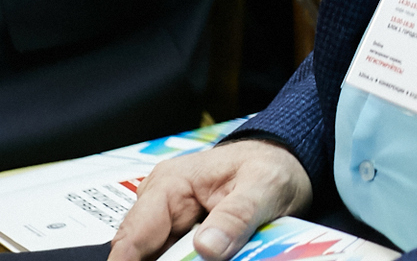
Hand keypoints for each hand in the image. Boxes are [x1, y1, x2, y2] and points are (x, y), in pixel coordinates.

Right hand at [110, 140, 311, 260]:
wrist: (283, 164)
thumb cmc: (269, 166)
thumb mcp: (262, 188)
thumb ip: (235, 216)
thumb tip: (206, 248)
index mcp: (170, 184)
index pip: (134, 234)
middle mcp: (163, 202)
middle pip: (145, 252)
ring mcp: (173, 222)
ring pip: (161, 258)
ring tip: (218, 257)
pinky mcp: (187, 237)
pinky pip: (180, 259)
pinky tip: (216, 260)